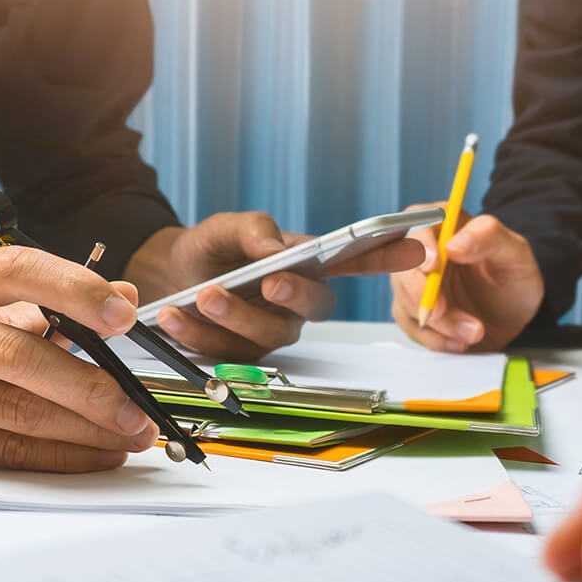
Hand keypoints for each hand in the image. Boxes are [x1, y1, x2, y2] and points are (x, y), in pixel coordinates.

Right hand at [0, 247, 158, 474]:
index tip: (124, 314)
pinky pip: (3, 451)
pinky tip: (95, 453)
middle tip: (136, 403)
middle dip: (89, 384)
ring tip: (128, 433)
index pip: (16, 269)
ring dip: (84, 428)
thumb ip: (54, 300)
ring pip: (14, 412)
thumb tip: (125, 293)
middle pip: (18, 356)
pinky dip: (59, 455)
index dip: (75, 290)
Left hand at [132, 213, 420, 359]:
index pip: (356, 261)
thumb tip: (273, 245)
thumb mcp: (225, 227)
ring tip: (203, 293)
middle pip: (317, 307)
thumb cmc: (210, 249)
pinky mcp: (239, 355)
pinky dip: (196, 330)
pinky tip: (173, 313)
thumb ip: (252, 228)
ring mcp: (271, 331)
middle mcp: (298, 303)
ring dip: (234, 314)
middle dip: (295, 294)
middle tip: (269, 279)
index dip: (388, 257)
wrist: (165, 277)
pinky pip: (225, 349)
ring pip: (267, 333)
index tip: (416, 248)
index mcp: (307, 265)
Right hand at [389, 210, 542, 352]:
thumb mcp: (515, 252)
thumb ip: (488, 237)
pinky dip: (435, 338)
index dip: (419, 245)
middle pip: (402, 266)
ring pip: (406, 300)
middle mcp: (423, 251)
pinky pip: (412, 326)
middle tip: (442, 312)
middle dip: (419, 293)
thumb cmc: (513, 276)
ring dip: (438, 323)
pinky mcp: (414, 310)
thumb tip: (454, 245)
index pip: (418, 224)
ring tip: (473, 332)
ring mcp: (415, 282)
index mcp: (444, 224)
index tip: (432, 267)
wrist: (513, 314)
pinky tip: (460, 342)